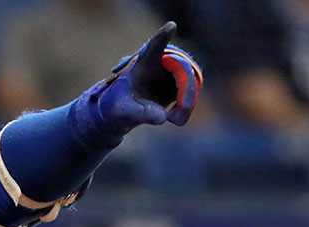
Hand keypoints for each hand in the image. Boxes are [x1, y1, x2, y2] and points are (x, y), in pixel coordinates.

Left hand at [74, 22, 203, 137]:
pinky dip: (186, 103)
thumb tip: (162, 117)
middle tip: (183, 107)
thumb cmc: (117, 107)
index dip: (162, 37)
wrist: (122, 112)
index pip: (154, 47)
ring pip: (190, 77)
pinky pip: (191, 89)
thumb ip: (142, 113)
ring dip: (187, 97)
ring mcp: (170, 70)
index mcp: (142, 63)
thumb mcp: (125, 112)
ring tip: (175, 117)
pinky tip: (175, 117)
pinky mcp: (178, 81)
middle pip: (181, 64)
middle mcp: (159, 62)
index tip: (171, 26)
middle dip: (186, 84)